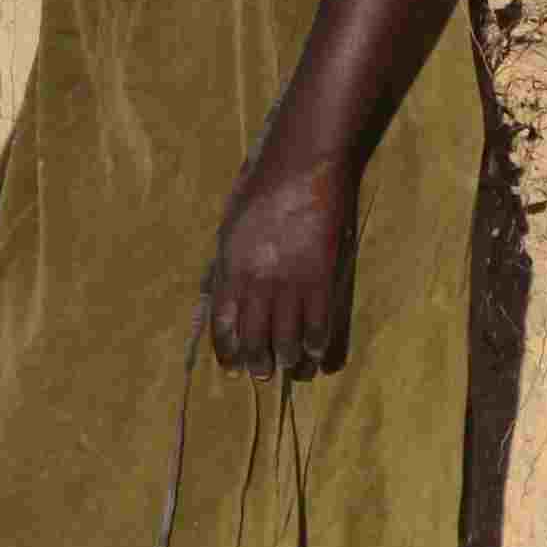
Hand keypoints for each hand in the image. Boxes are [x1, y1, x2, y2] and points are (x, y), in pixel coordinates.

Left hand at [200, 152, 355, 376]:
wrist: (302, 171)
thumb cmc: (261, 193)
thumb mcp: (230, 230)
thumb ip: (228, 265)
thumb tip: (224, 294)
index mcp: (230, 270)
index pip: (223, 323)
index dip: (227, 349)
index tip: (231, 366)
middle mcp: (257, 283)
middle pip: (255, 336)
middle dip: (257, 361)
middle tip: (261, 375)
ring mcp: (291, 282)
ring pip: (286, 336)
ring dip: (286, 359)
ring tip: (288, 371)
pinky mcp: (323, 277)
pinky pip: (319, 322)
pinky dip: (315, 343)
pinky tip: (313, 354)